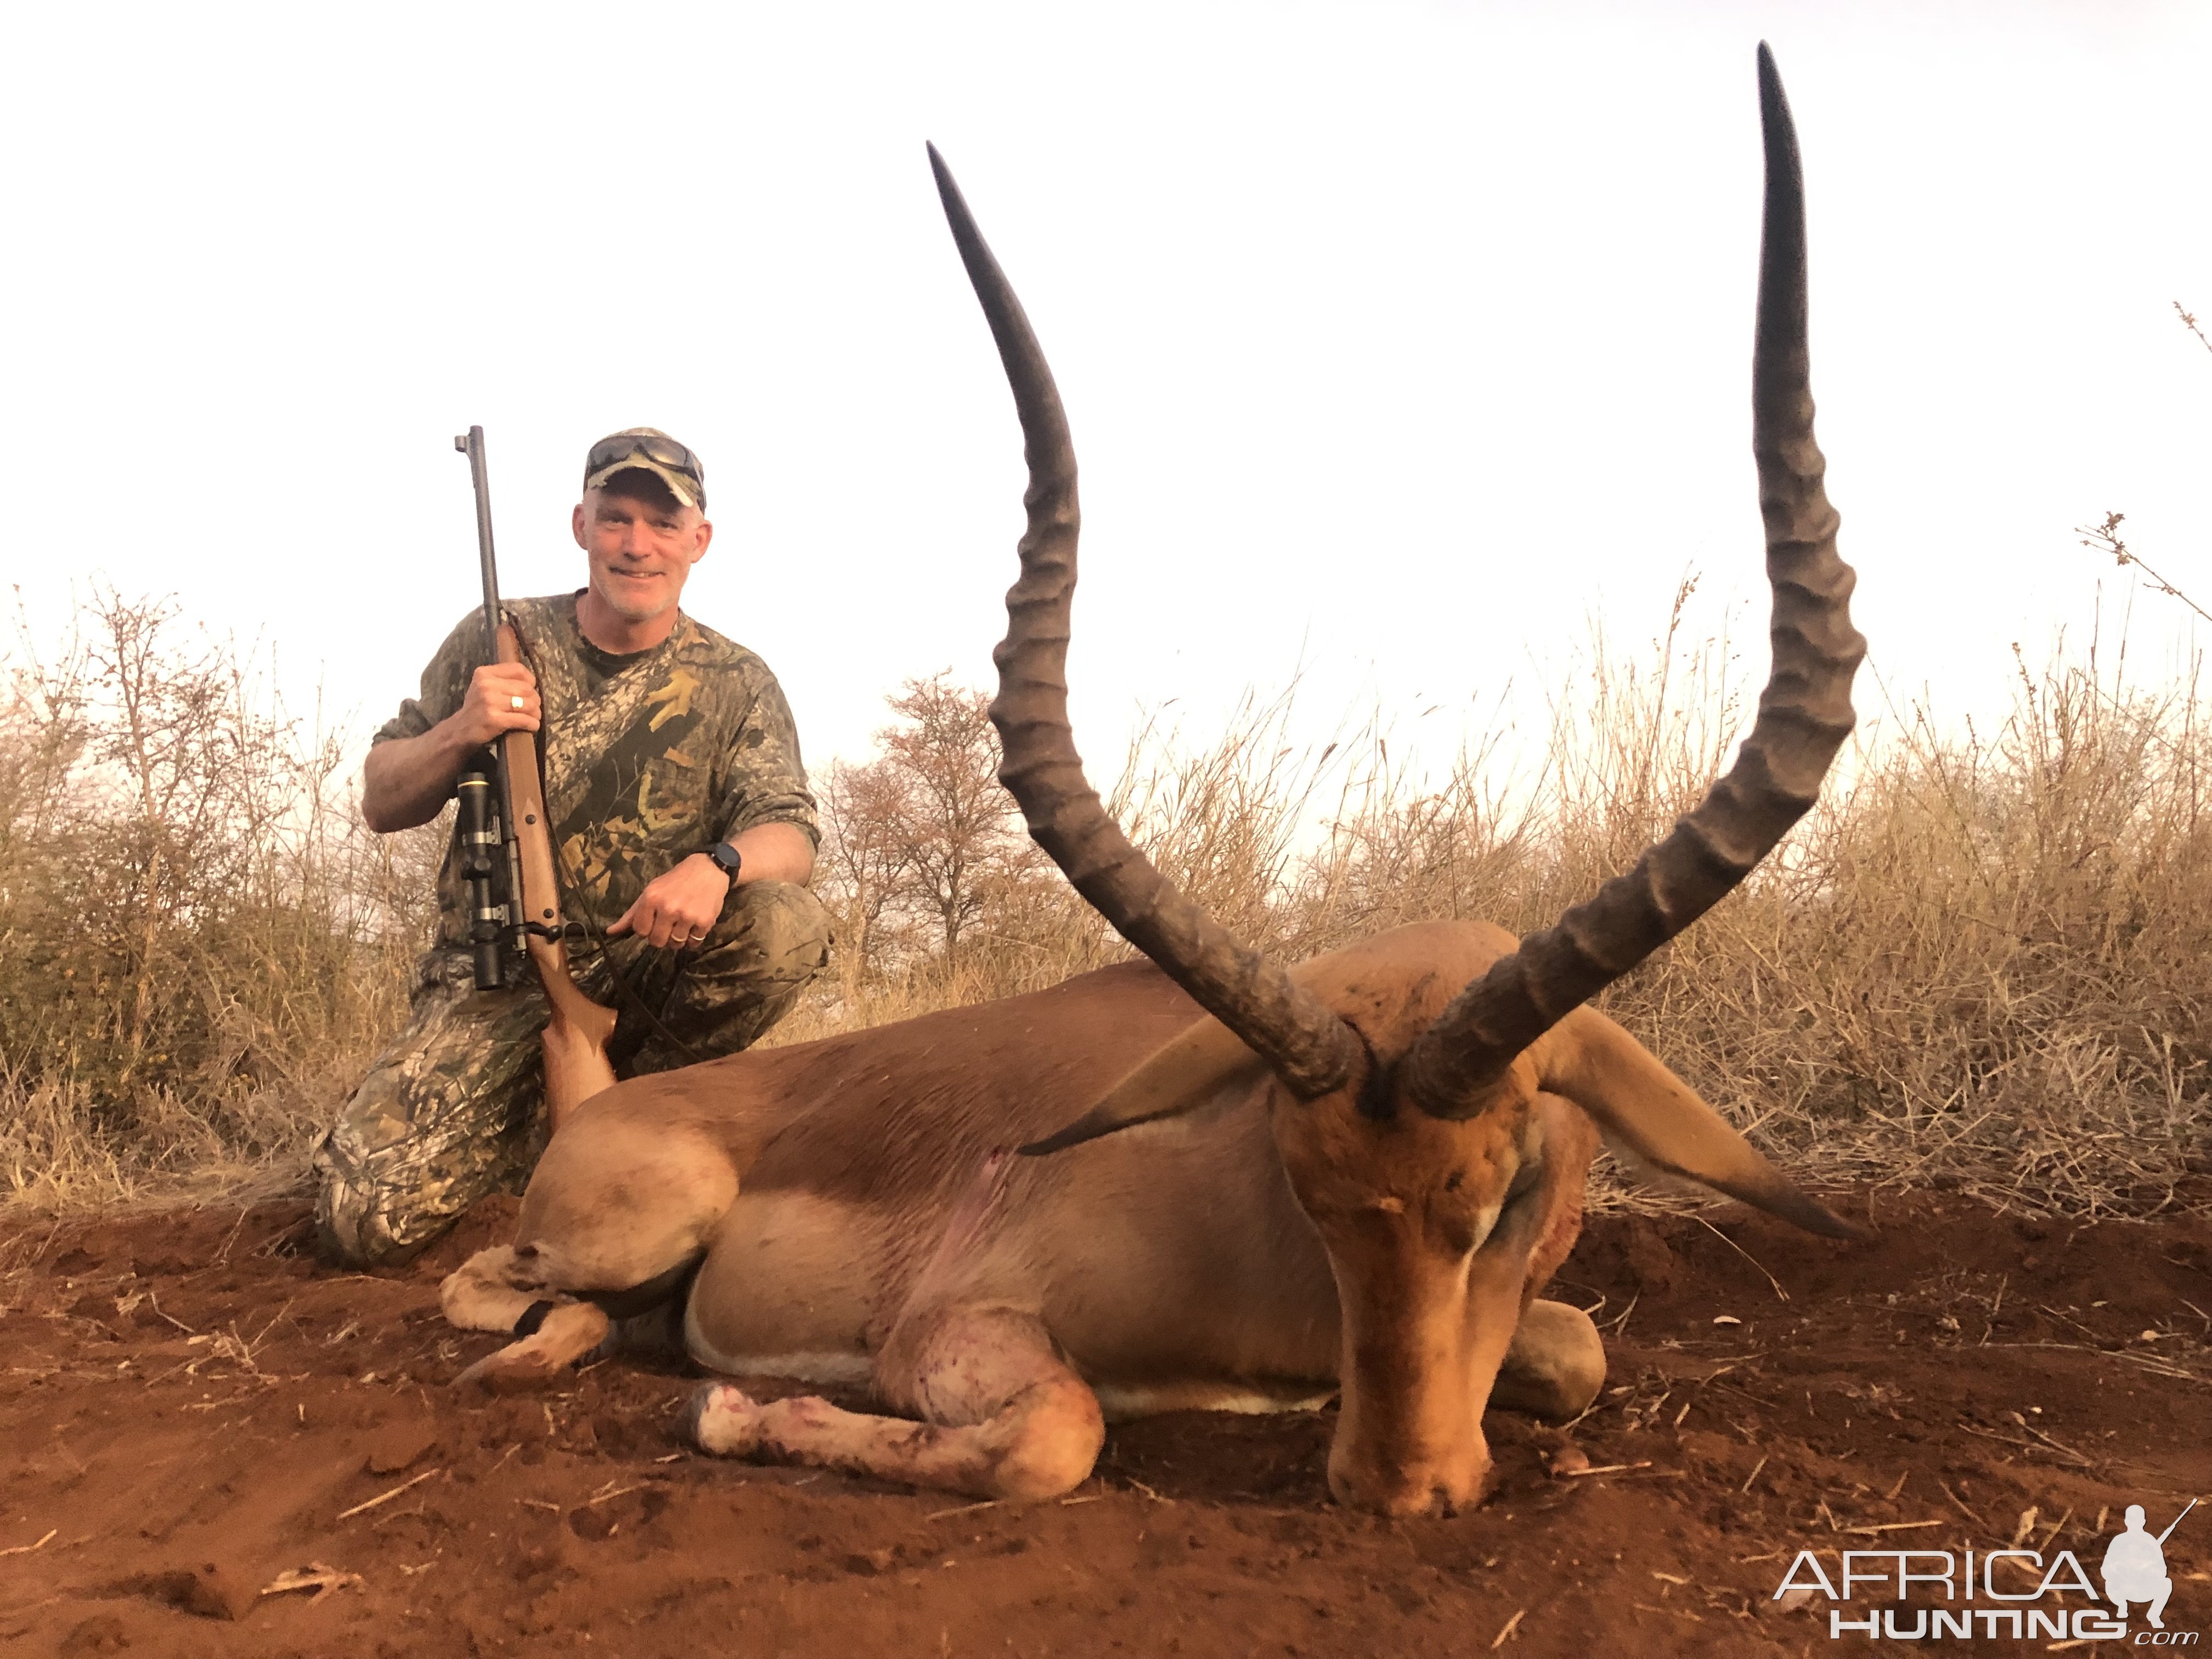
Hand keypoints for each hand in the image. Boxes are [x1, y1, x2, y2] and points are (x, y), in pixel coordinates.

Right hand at [452, 663, 540, 746]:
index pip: (518, 669)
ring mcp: (490, 702)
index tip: (531, 689)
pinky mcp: (495, 719)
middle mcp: (486, 685)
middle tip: (534, 708)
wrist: (459, 730)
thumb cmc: (477, 708)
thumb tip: (532, 683)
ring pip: (528, 704)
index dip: (530, 680)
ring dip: (536, 712)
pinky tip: (532, 725)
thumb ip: (503, 680)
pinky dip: (532, 723)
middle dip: (535, 700)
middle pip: (526, 688)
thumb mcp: (483, 686)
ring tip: (534, 717)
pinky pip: (523, 719)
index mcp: (484, 673)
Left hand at [606, 854, 731, 949]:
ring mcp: (687, 915)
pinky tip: (694, 925)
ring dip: (678, 939)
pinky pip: (694, 943)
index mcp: (651, 899)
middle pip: (657, 941)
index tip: (655, 920)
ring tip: (682, 925)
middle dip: (661, 937)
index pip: (640, 931)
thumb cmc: (675, 881)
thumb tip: (610, 932)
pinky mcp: (705, 921)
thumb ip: (632, 914)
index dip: (647, 928)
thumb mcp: (650, 892)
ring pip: (676, 944)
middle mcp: (668, 908)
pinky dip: (693, 938)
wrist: (708, 870)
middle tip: (669, 925)